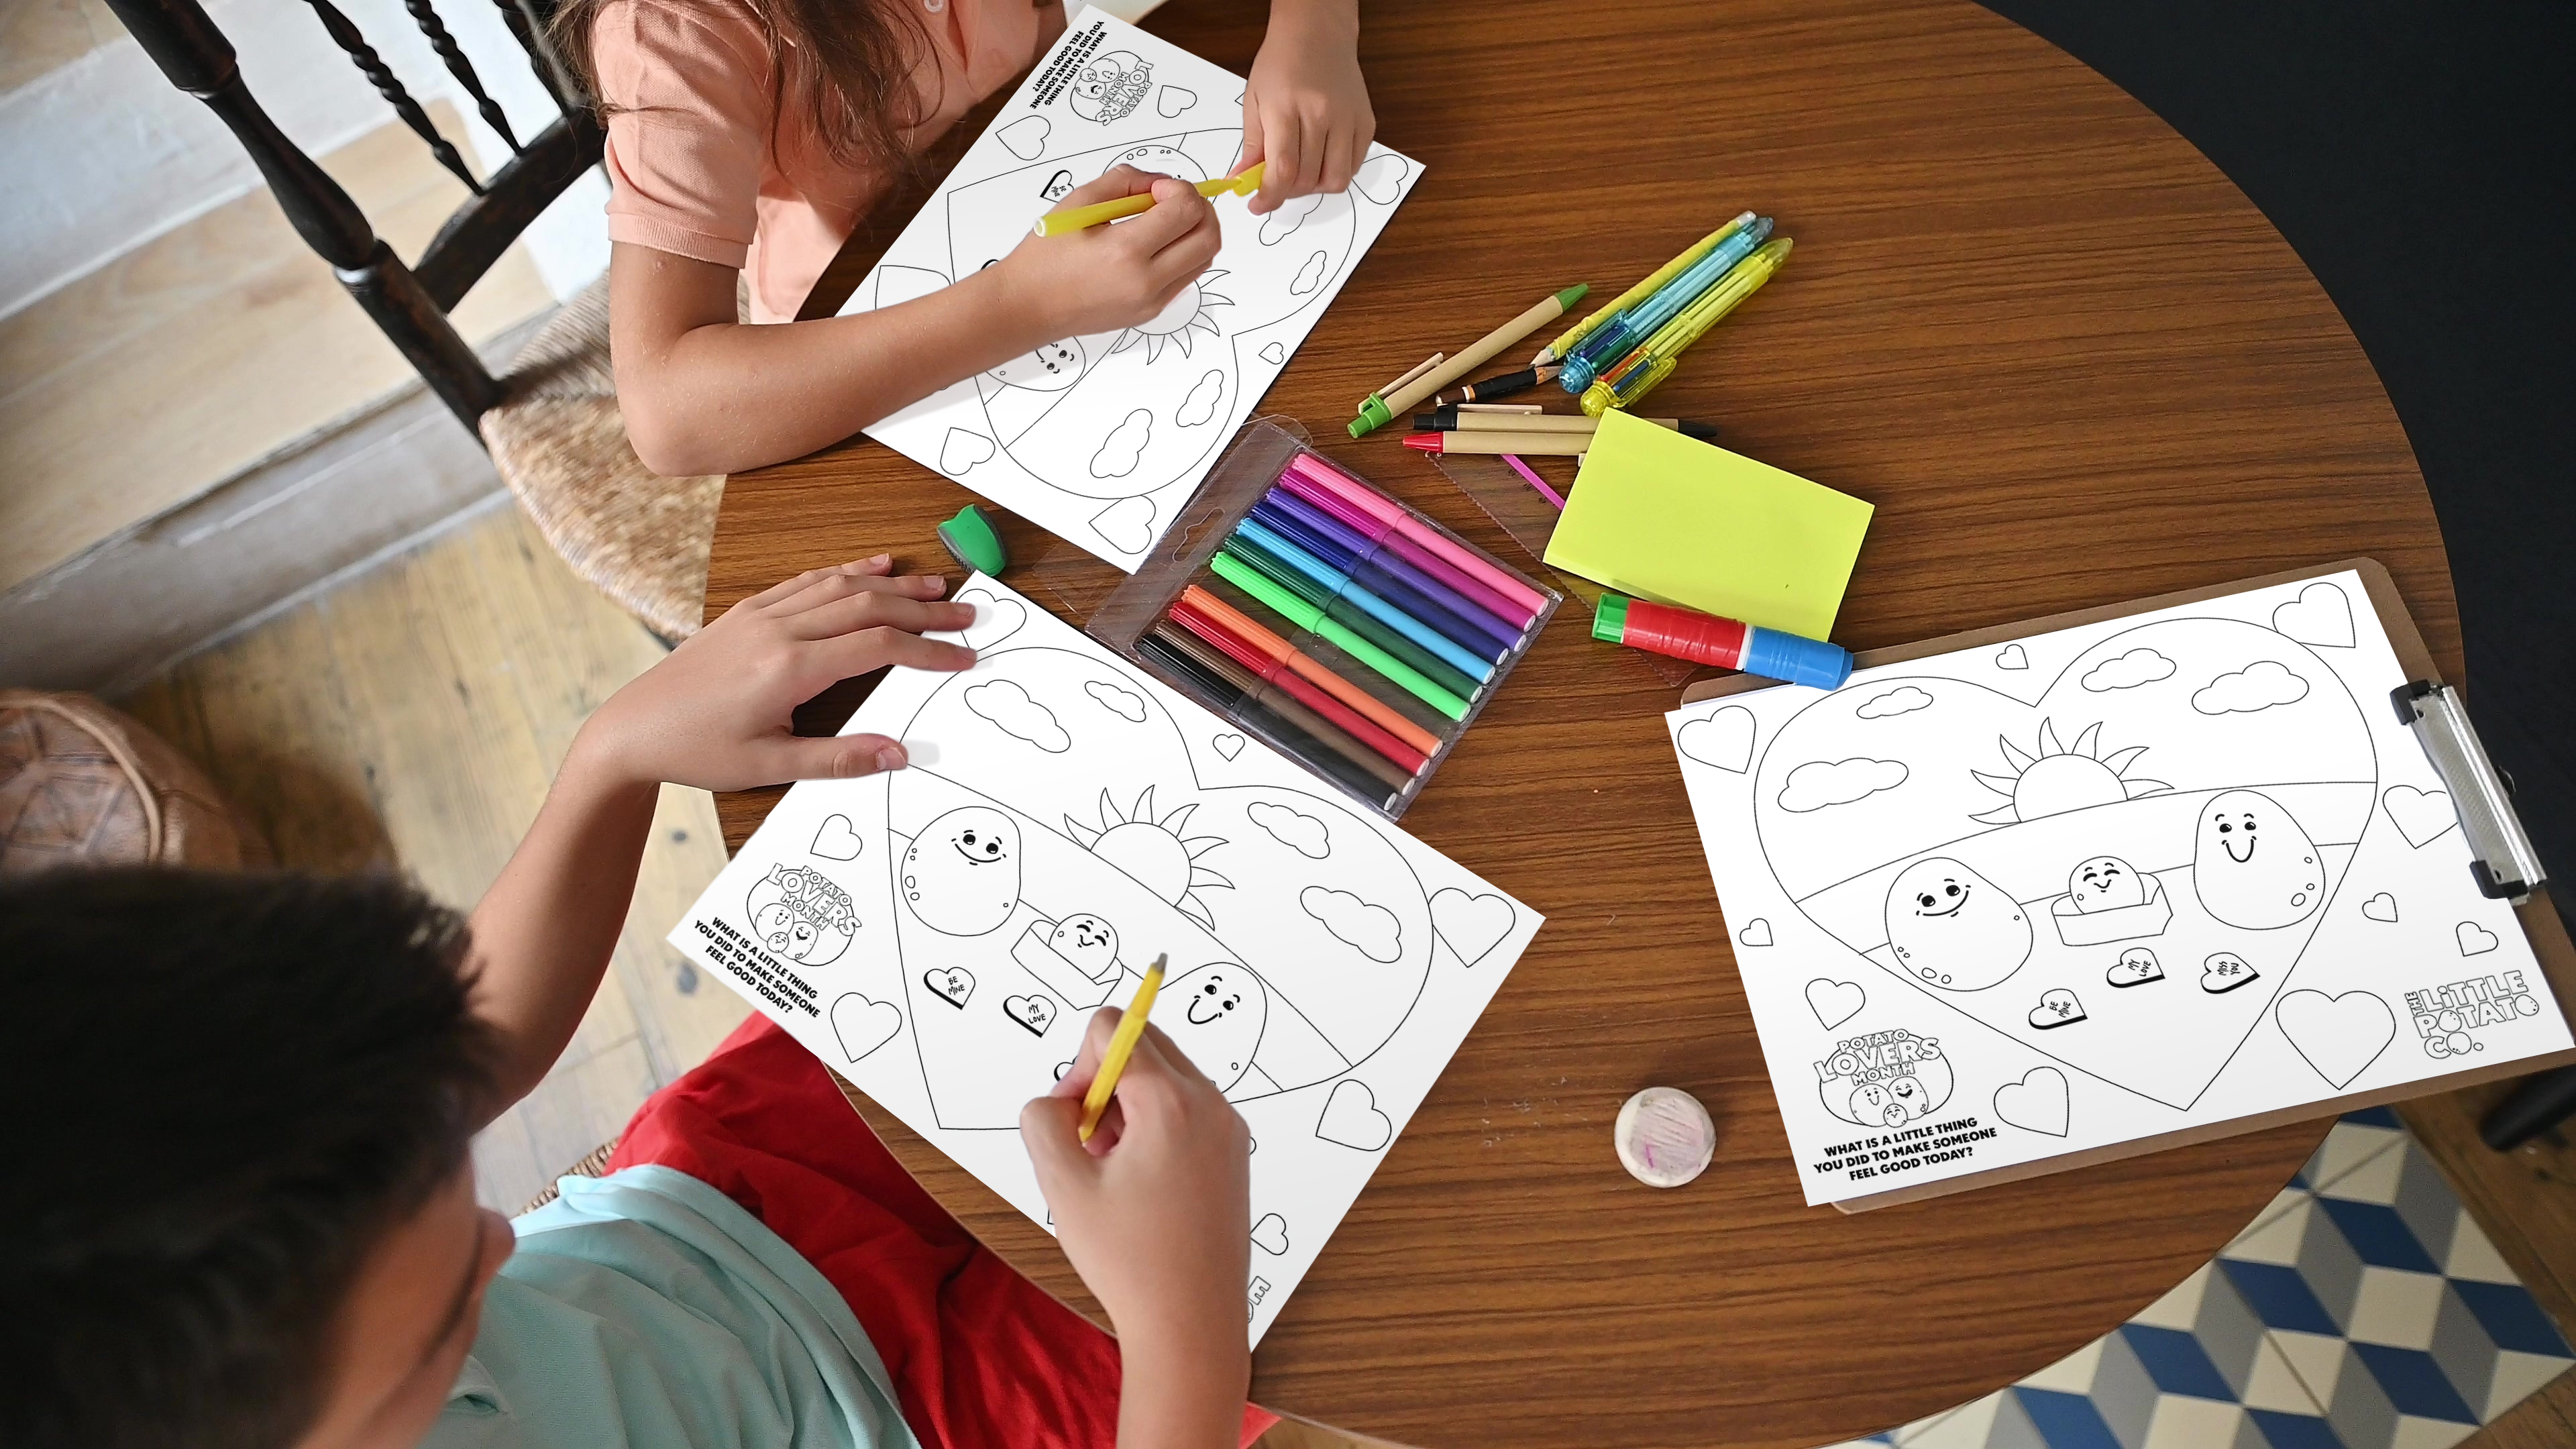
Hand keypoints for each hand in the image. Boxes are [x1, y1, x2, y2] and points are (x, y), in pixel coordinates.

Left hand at [578, 556, 973, 791]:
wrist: (632, 729)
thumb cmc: (696, 750)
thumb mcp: (770, 767)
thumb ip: (839, 759)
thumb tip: (897, 754)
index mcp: (788, 668)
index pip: (878, 647)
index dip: (928, 650)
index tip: (962, 655)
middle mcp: (778, 631)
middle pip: (869, 607)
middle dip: (924, 609)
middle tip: (967, 613)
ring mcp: (761, 615)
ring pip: (841, 586)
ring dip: (893, 585)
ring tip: (935, 586)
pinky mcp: (747, 612)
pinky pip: (807, 581)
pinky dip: (846, 571)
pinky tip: (873, 568)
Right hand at [997, 167, 1220, 340]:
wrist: (1029, 305)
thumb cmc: (1045, 255)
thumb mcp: (1079, 203)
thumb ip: (1125, 181)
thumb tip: (1160, 181)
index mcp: (1125, 251)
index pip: (1186, 211)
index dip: (1180, 189)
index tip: (1157, 188)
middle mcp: (1146, 281)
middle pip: (1209, 237)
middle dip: (1200, 208)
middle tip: (1174, 200)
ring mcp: (1153, 301)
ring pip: (1205, 259)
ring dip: (1196, 231)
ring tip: (1166, 221)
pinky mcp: (1153, 311)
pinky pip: (1188, 276)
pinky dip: (1185, 253)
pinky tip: (1157, 244)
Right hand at [1022, 1007, 1251, 1346]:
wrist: (1193, 1322)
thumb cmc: (1134, 1262)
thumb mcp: (1064, 1185)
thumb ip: (1043, 1121)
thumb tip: (1054, 1101)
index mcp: (1171, 1102)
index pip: (1115, 1027)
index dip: (1079, 1065)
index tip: (1074, 1120)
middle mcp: (1210, 1103)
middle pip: (1144, 1044)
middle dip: (1104, 1083)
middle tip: (1091, 1145)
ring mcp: (1229, 1127)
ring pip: (1165, 1077)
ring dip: (1129, 1106)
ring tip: (1115, 1170)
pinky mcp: (1234, 1152)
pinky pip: (1187, 1109)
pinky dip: (1156, 1126)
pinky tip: (1142, 1182)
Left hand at [1241, 0, 1372, 214]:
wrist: (1317, 33)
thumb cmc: (1282, 63)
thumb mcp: (1254, 100)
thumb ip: (1252, 145)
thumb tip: (1243, 181)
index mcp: (1287, 107)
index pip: (1282, 169)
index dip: (1269, 197)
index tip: (1258, 206)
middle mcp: (1321, 114)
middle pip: (1307, 179)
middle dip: (1287, 191)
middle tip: (1277, 182)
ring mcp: (1348, 119)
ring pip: (1336, 180)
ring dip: (1314, 187)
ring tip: (1301, 172)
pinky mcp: (1366, 123)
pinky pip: (1354, 167)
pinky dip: (1335, 172)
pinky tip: (1321, 158)